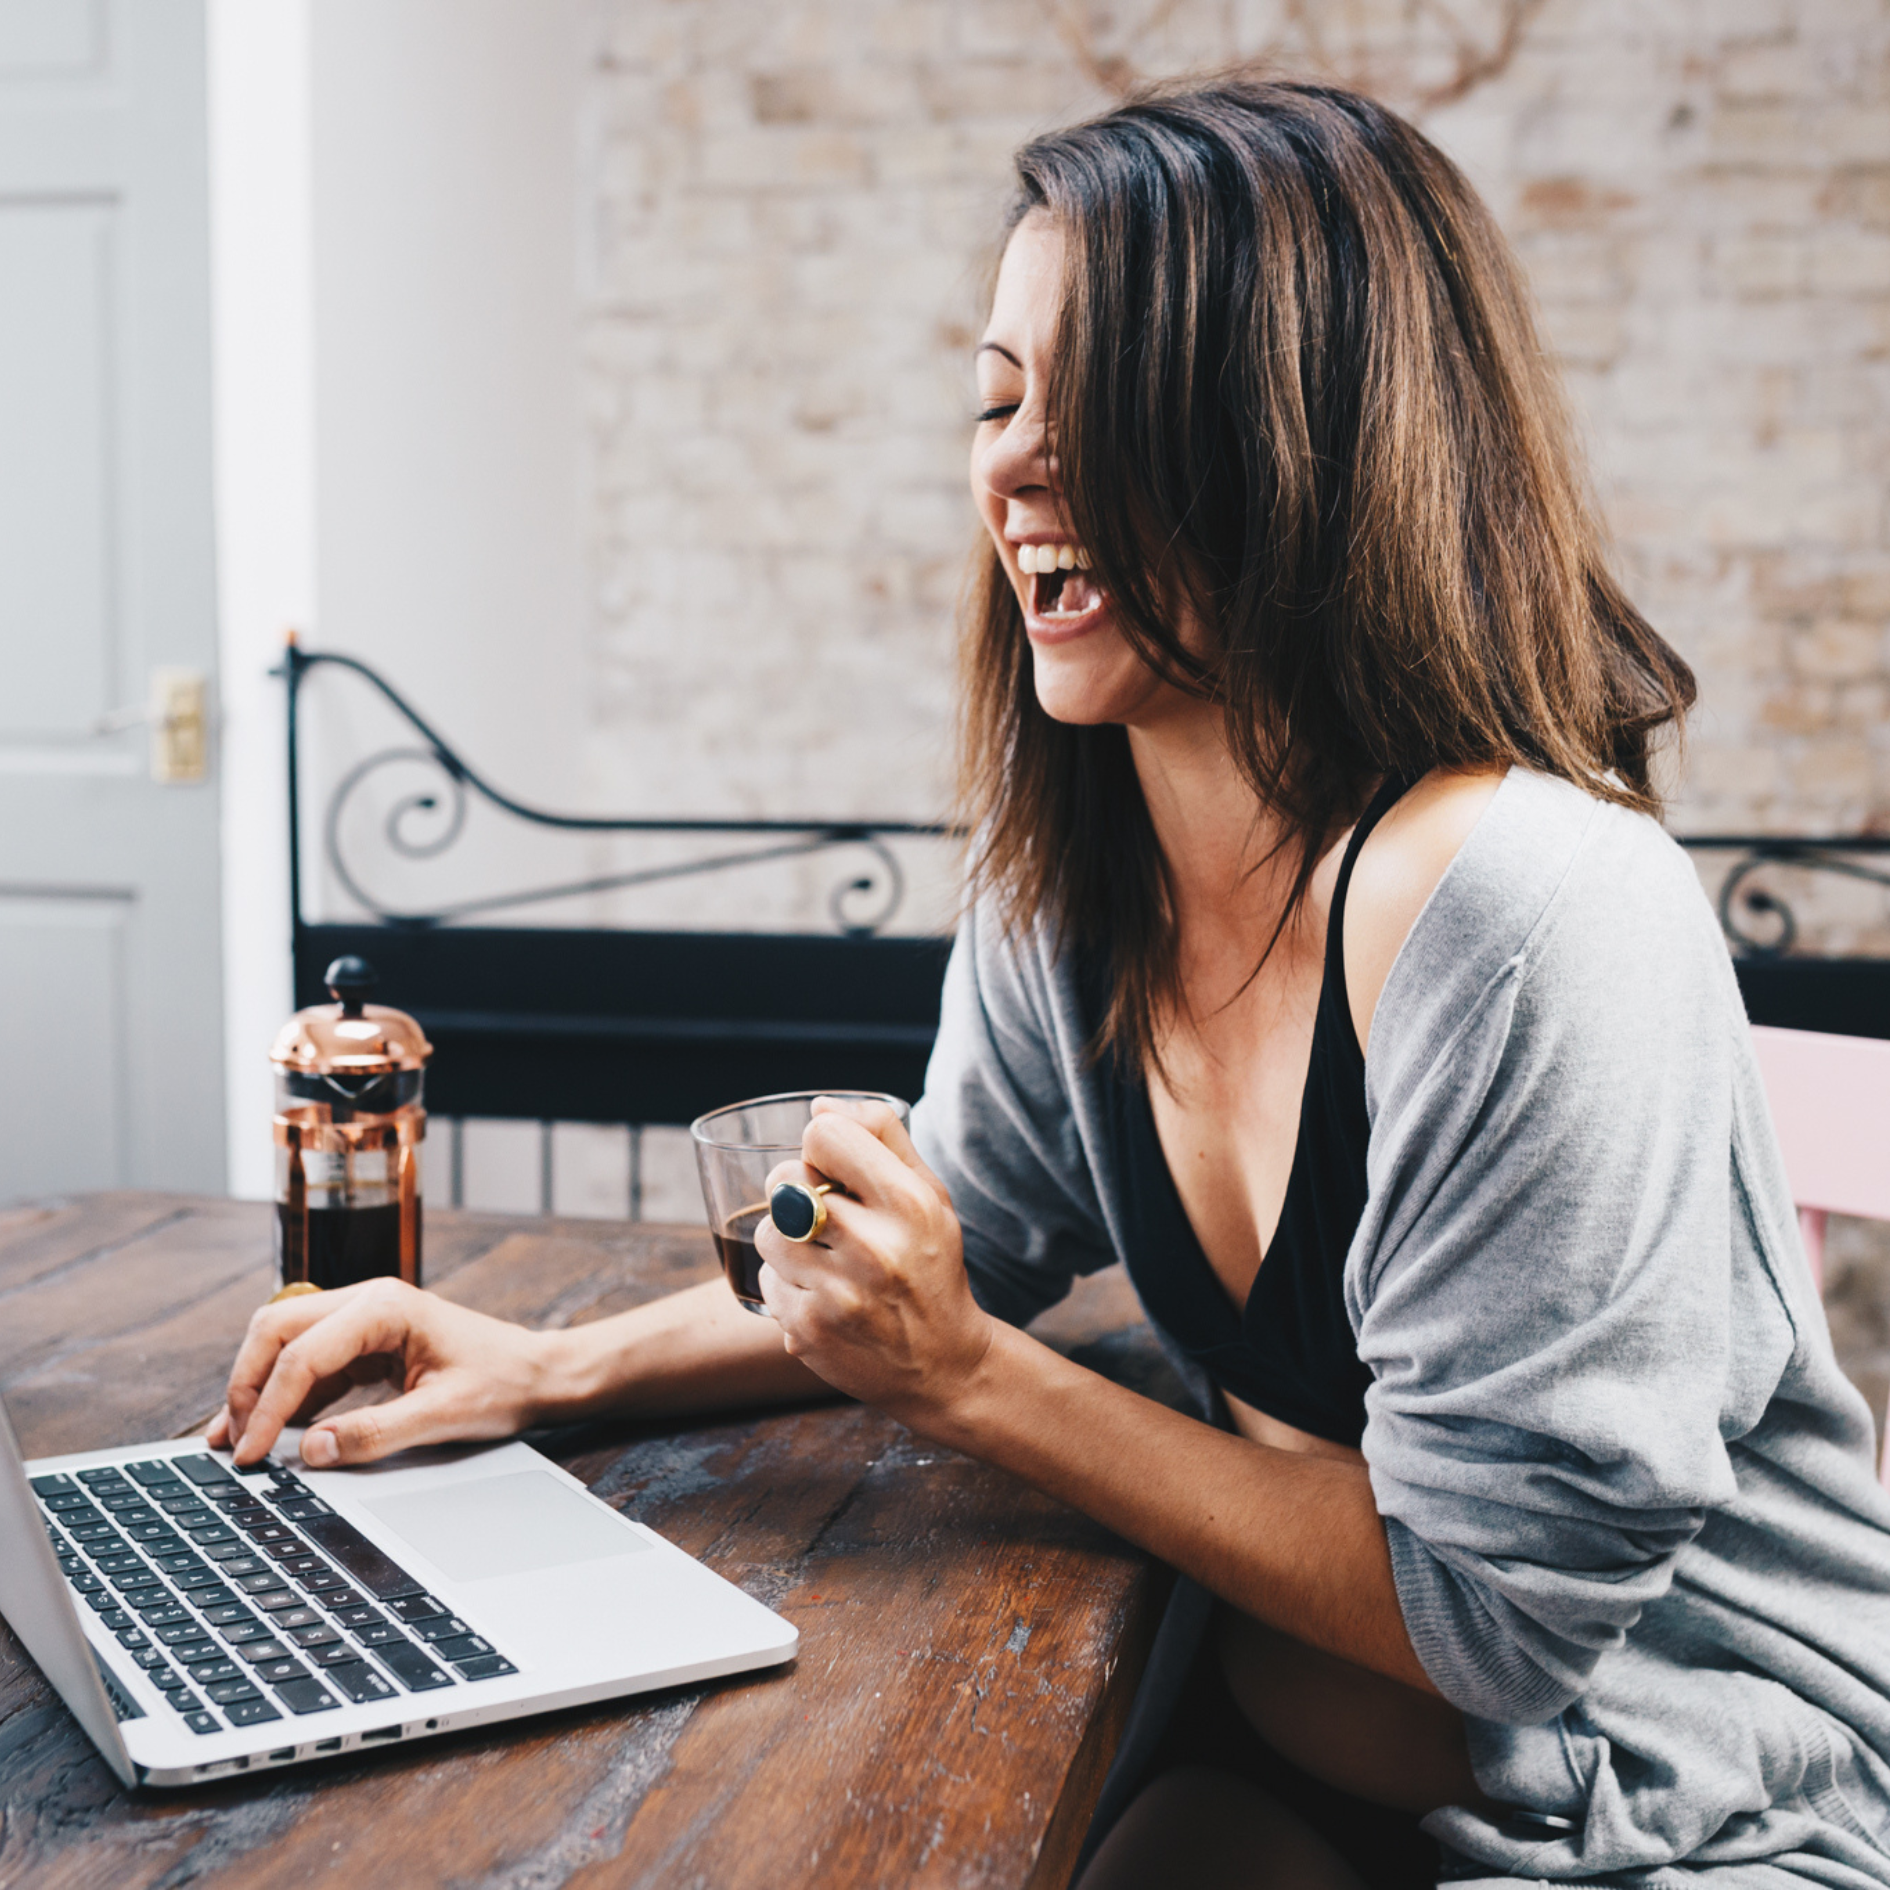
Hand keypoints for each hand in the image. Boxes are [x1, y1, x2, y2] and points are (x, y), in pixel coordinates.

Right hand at [205, 1278, 554, 1468]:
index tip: (247, 1454)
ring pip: (286, 1343)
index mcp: (385, 1308)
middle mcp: (368, 1302)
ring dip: (258, 1388)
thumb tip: (311, 1451)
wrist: (538, 1373)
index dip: (266, 1407)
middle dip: (246, 1385)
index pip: (302, 1354)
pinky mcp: (367, 1343)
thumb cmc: (502, 1383)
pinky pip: (311, 1363)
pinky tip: (271, 1431)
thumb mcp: (443, 1415)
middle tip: (229, 1441)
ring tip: (233, 1439)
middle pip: (276, 1330)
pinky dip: (286, 1395)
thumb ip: (376, 1433)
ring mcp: (365, 1319)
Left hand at [753, 1096, 994, 1427]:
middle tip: (830, 1217)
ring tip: (826, 1257)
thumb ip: (881, 1138)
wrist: (944, 1363)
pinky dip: (789, 1283)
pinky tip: (825, 1295)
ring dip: (789, 1239)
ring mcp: (838, 1294)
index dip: (824, 1147)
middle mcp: (874, 1249)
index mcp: (909, 1204)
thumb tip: (819, 1106)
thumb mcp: (929, 1194)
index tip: (840, 1171)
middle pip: (785, 1179)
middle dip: (799, 1191)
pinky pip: (768, 1279)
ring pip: (768, 1231)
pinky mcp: (807, 1331)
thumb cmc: (932, 1264)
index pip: (823, 1135)